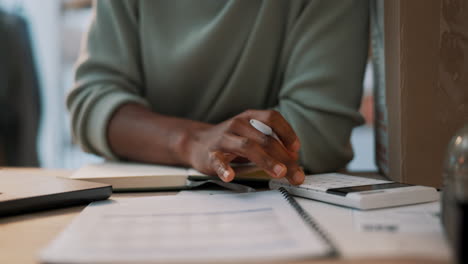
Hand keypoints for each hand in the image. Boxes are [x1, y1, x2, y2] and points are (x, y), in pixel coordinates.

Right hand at [183, 109, 304, 184]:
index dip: (287, 132)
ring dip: (266, 160)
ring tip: (278, 172)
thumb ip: (271, 145)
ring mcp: (223, 139)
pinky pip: (218, 161)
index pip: (272, 118)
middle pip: (265, 139)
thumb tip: (294, 160)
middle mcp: (238, 124)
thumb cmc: (230, 141)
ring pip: (247, 146)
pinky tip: (230, 175)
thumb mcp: (251, 136)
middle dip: (284, 157)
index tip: (296, 149)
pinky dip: (225, 169)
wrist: (196, 142)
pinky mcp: (210, 154)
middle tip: (295, 174)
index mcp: (250, 118)